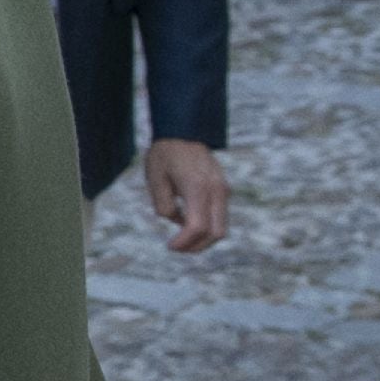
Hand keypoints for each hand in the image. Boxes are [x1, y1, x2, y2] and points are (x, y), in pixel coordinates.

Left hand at [141, 139, 228, 253]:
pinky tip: (188, 226)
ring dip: (204, 240)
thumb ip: (164, 206)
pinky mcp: (223, 190)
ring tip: (183, 242)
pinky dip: (208, 227)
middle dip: (197, 247)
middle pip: (216, 232)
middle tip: (177, 248)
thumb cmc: (165, 155)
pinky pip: (220, 217)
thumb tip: (178, 222)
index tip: (170, 246)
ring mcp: (223, 190)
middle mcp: (216, 190)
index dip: (184, 242)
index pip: (197, 226)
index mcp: (197, 187)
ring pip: (222, 227)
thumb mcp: (155, 180)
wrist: (183, 132)